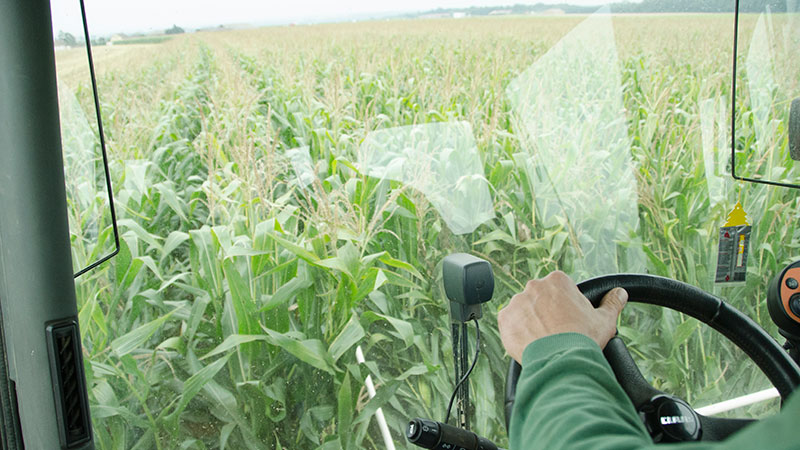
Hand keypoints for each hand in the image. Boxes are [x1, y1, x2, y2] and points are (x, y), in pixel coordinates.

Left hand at [497, 271, 627, 362]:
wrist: (560, 360)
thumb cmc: (583, 339)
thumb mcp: (604, 320)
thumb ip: (612, 303)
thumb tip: (620, 294)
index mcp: (558, 280)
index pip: (559, 290)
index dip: (565, 307)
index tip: (568, 321)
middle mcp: (534, 286)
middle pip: (540, 298)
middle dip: (546, 312)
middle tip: (556, 332)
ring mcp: (517, 302)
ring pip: (524, 310)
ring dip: (530, 321)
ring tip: (543, 340)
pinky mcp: (505, 318)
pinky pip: (509, 323)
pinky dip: (517, 332)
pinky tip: (530, 343)